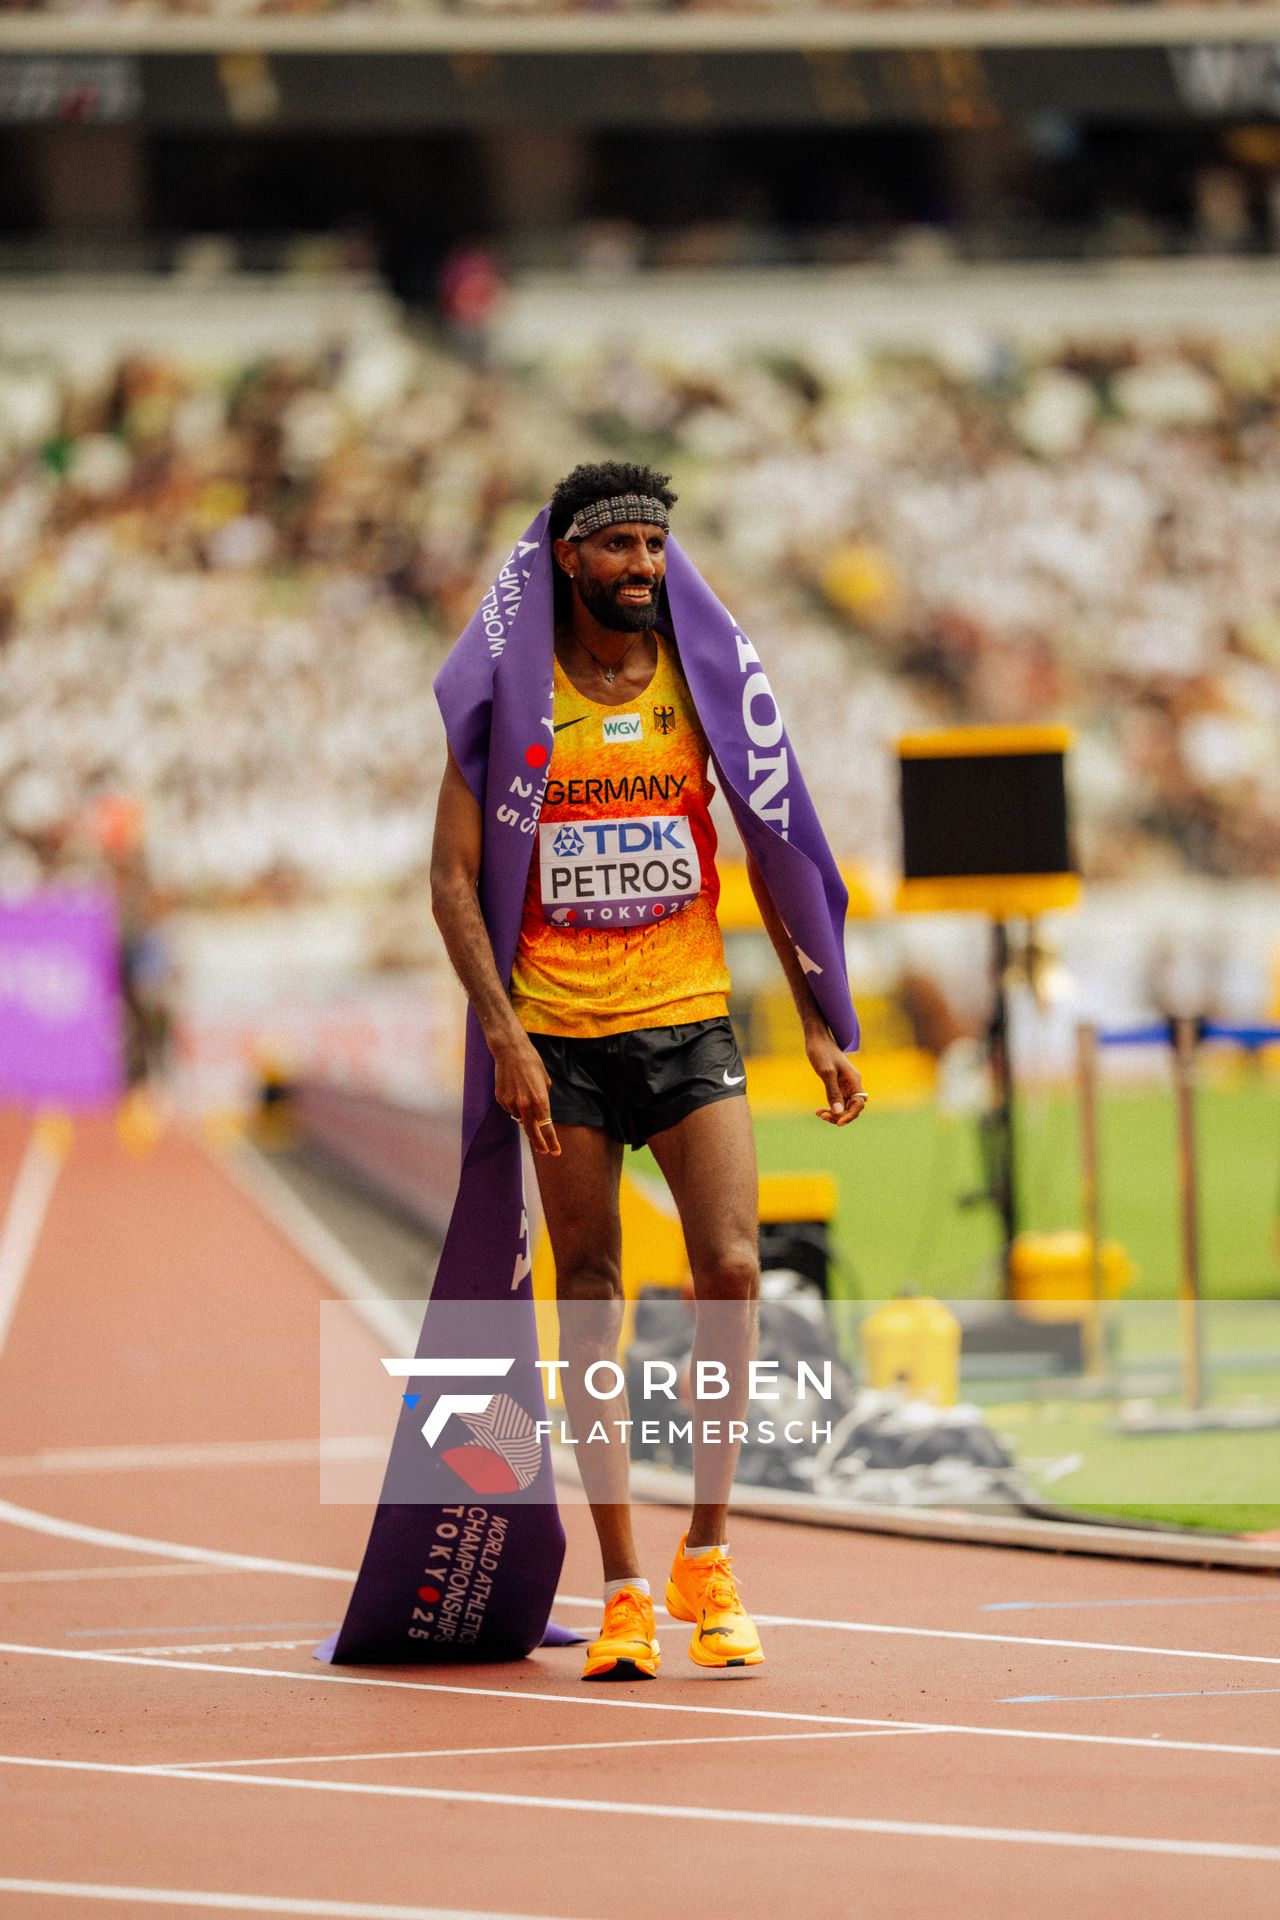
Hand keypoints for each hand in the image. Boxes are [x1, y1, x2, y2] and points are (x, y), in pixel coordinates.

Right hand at [492, 1032, 560, 1155]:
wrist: (510, 1052)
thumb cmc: (532, 1064)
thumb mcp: (545, 1083)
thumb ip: (543, 1101)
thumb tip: (538, 1116)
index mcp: (540, 1101)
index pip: (547, 1128)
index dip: (551, 1142)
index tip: (555, 1152)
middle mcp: (525, 1105)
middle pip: (532, 1132)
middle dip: (539, 1143)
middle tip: (544, 1151)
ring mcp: (511, 1103)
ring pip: (519, 1118)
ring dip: (523, 1114)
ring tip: (523, 1092)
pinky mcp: (500, 1100)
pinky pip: (510, 1109)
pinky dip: (514, 1105)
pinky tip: (514, 1089)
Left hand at [805, 1028, 867, 1126]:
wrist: (817, 1038)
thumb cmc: (822, 1052)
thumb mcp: (826, 1072)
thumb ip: (833, 1092)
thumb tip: (838, 1112)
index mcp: (854, 1080)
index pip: (859, 1104)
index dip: (850, 1115)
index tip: (838, 1123)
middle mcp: (853, 1083)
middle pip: (852, 1107)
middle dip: (840, 1115)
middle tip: (822, 1115)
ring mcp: (845, 1085)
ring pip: (844, 1106)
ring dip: (834, 1113)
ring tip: (819, 1113)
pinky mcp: (837, 1084)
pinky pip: (838, 1101)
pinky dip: (830, 1107)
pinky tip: (819, 1111)